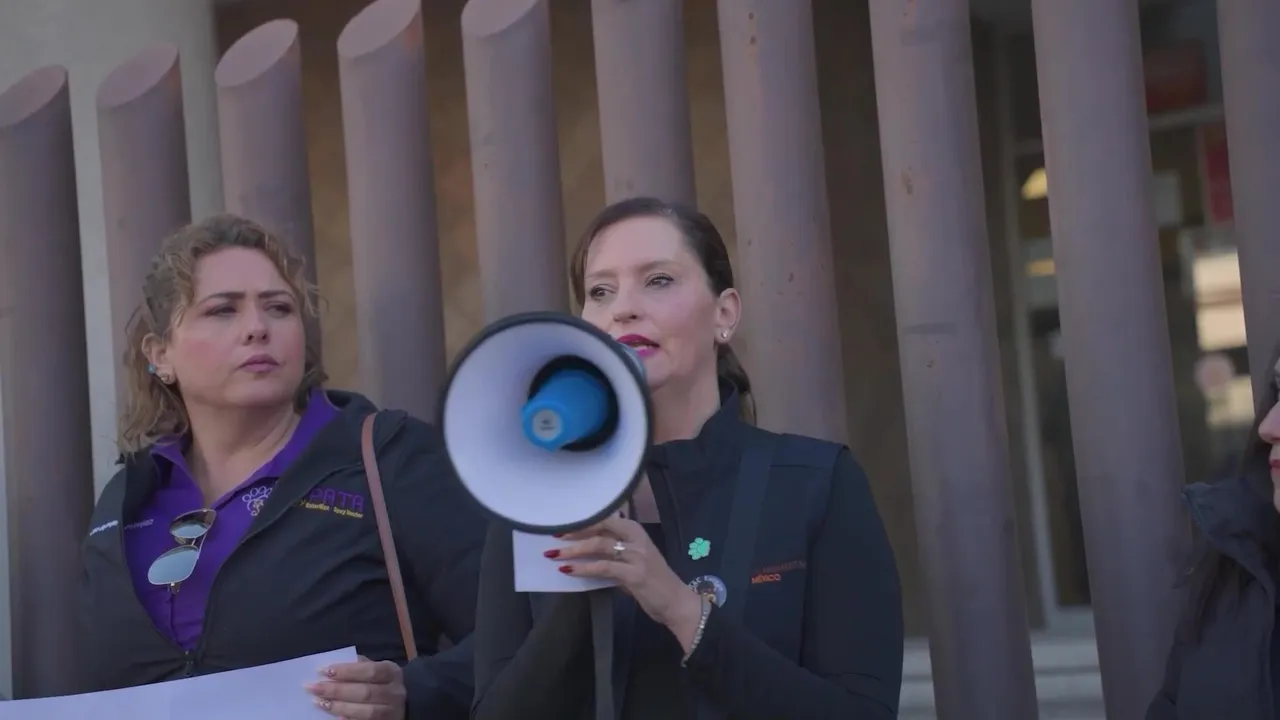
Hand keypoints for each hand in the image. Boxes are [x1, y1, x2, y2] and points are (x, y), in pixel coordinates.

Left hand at [306, 655, 405, 719]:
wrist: (407, 703)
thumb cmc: (384, 682)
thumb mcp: (378, 668)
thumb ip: (360, 665)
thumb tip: (334, 665)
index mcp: (391, 672)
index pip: (369, 671)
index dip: (347, 671)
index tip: (324, 670)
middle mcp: (394, 692)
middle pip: (365, 692)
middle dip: (337, 690)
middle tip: (314, 688)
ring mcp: (391, 712)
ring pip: (366, 712)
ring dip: (339, 707)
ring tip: (319, 702)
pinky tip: (335, 718)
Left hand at [551, 516, 702, 647]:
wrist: (676, 602)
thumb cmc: (653, 583)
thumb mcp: (632, 562)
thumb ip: (612, 554)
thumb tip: (584, 551)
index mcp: (635, 531)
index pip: (604, 519)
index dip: (582, 521)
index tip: (562, 524)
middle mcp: (636, 539)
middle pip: (599, 528)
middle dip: (574, 532)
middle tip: (553, 537)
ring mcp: (637, 555)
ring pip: (599, 545)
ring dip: (574, 550)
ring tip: (554, 555)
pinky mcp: (634, 574)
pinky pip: (603, 568)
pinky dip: (584, 568)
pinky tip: (569, 570)